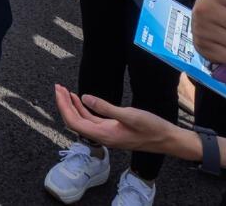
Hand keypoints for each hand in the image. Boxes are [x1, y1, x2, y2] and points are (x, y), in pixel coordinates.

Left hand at [54, 84, 188, 157]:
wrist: (168, 139)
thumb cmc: (152, 128)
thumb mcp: (129, 115)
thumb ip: (105, 107)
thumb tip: (84, 97)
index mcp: (104, 135)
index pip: (75, 122)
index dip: (64, 107)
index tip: (59, 91)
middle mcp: (103, 136)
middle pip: (76, 121)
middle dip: (64, 104)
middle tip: (57, 87)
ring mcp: (107, 133)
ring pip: (83, 120)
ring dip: (72, 105)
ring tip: (64, 90)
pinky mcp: (113, 129)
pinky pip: (92, 119)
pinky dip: (84, 108)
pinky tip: (80, 99)